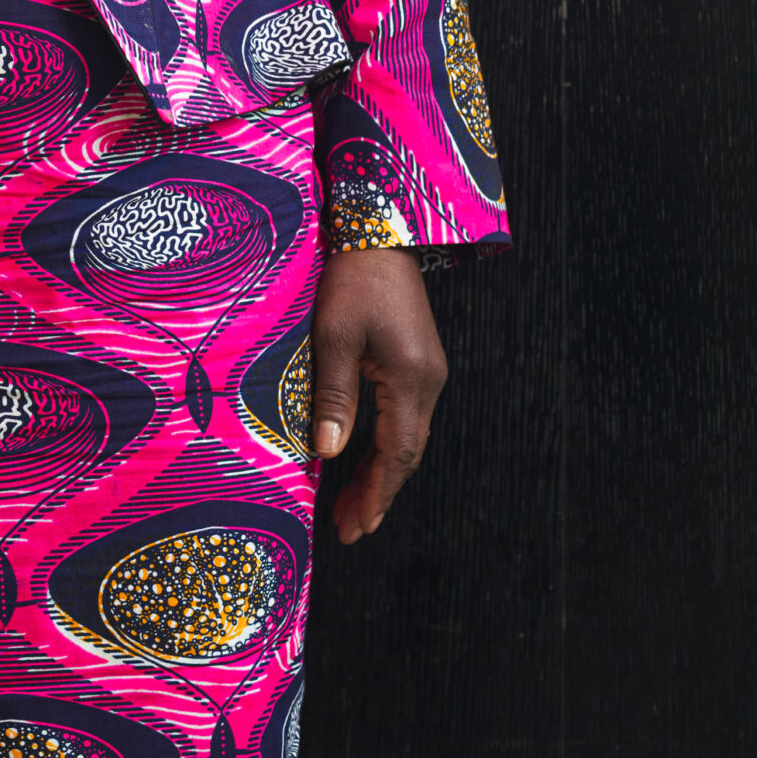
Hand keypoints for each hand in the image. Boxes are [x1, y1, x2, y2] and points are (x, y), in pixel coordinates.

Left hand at [310, 246, 446, 544]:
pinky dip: (384, 444)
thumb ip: (334, 396)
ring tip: (351, 504)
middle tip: (349, 528)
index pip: (396, 454)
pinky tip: (362, 456)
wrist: (380, 229)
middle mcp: (428, 382)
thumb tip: (328, 454)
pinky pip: (404, 416)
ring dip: (380, 471)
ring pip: (406, 437)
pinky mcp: (417, 360)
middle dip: (377, 492)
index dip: (376, 493)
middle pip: (406, 453)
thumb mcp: (334, 336)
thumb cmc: (352, 278)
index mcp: (411, 380)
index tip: (356, 527)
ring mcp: (427, 371)